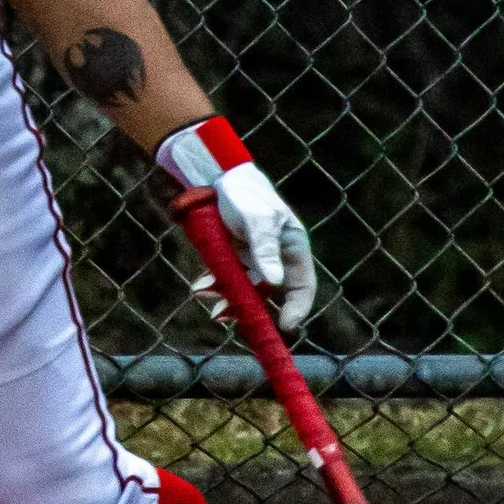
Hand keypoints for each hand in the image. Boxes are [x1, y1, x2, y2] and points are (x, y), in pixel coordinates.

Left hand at [189, 164, 318, 331]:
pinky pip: (227, 278)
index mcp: (292, 248)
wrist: (215, 178)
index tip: (286, 326)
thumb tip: (276, 281)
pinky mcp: (233, 257)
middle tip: (231, 318)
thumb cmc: (245, 194)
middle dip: (252, 308)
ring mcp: (253, 258)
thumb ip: (265, 249)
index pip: (303, 285)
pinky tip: (200, 287)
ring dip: (229, 298)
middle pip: (270, 293)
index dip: (297, 307)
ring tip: (209, 301)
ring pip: (246, 289)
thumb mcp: (257, 220)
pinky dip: (215, 285)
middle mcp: (276, 257)